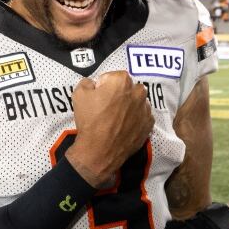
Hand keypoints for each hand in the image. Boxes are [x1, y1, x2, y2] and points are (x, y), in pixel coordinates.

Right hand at [66, 71, 153, 186]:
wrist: (99, 151)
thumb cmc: (90, 120)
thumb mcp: (79, 94)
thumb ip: (87, 82)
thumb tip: (93, 84)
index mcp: (122, 81)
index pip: (111, 77)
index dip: (102, 86)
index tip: (98, 97)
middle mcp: (138, 92)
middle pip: (127, 88)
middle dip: (119, 94)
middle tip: (107, 107)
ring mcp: (146, 109)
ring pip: (137, 102)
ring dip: (129, 106)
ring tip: (117, 118)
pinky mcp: (149, 124)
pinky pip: (142, 116)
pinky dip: (135, 119)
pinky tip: (124, 126)